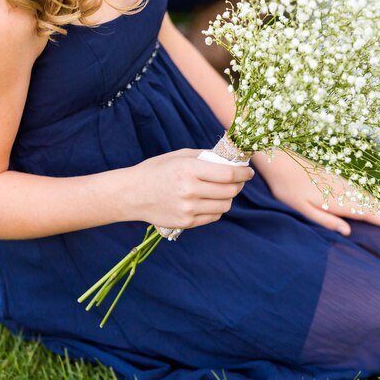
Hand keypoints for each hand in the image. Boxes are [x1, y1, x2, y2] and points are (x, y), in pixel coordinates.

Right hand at [126, 149, 253, 228]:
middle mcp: (190, 190)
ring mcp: (188, 209)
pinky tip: (211, 201)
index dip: (243, 173)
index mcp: (189, 170)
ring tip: (224, 190)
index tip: (248, 172)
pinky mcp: (186, 222)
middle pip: (230, 191)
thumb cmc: (156, 171)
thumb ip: (205, 157)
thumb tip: (230, 159)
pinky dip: (217, 208)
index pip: (228, 174)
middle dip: (239, 184)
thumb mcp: (179, 156)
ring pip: (224, 205)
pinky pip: (213, 216)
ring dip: (229, 197)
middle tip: (238, 180)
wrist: (131, 194)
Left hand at [253, 151, 379, 235]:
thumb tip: (347, 231)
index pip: (364, 212)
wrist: (280, 162)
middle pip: (368, 203)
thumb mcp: (302, 209)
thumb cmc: (287, 189)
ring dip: (379, 204)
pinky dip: (368, 197)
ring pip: (364, 195)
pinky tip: (371, 200)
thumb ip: (325, 220)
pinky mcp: (334, 178)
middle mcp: (341, 190)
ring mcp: (339, 182)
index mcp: (335, 200)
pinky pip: (357, 189)